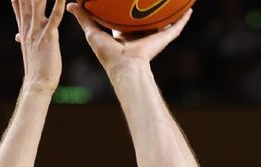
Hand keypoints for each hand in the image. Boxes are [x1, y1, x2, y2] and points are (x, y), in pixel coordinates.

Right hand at [12, 0, 65, 92]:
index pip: (18, 5)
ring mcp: (37, 31)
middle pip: (25, 0)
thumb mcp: (28, 50)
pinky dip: (57, 4)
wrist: (37, 84)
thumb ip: (23, 38)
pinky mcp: (48, 37)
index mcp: (24, 30)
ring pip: (37, 4)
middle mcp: (28, 28)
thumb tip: (17, 35)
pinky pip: (54, 16)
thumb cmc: (37, 69)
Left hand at [67, 3, 191, 75]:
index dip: (125, 7)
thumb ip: (83, 17)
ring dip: (169, 11)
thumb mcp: (92, 32)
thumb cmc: (107, 53)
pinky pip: (176, 27)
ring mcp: (153, 36)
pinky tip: (190, 8)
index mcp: (124, 34)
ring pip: (163, 21)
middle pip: (146, 18)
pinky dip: (183, 19)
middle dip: (149, 7)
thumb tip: (71, 4)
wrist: (125, 66)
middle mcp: (140, 35)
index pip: (125, 18)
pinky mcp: (163, 38)